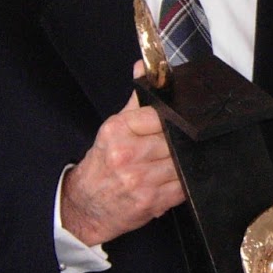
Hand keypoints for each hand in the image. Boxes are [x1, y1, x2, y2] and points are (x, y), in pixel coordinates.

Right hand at [60, 79, 183, 245]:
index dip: (175, 120)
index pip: (161, 116)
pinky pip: (183, 187)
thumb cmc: (102, 164)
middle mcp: (127, 154)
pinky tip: (177, 178)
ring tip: (181, 161)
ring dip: (186, 162)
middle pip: (174, 140)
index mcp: (118, 131)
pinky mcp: (152, 201)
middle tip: (183, 143)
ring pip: (182, 163)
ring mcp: (140, 179)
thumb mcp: (114, 128)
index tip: (180, 122)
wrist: (86, 204)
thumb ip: (136, 100)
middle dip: (182, 142)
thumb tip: (144, 68)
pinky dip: (186, 182)